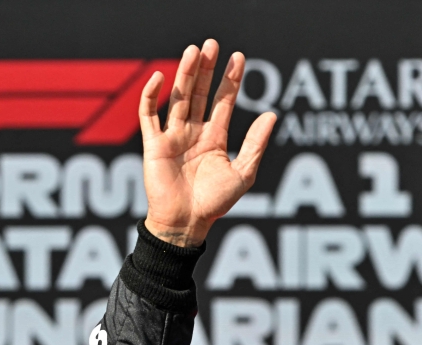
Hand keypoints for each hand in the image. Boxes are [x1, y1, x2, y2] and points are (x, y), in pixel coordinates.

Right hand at [139, 39, 276, 246]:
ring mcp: (172, 137)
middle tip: (212, 44)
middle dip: (206, 69)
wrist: (186, 223)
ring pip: (179, 98)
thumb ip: (256, 143)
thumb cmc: (214, 204)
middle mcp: (193, 133)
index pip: (223, 102)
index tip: (238, 57)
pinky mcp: (153, 144)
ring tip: (194, 51)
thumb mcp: (243, 173)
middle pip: (200, 93)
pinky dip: (151, 96)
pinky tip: (160, 77)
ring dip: (185, 74)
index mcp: (214, 139)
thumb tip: (273, 114)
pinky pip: (149, 115)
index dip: (230, 80)